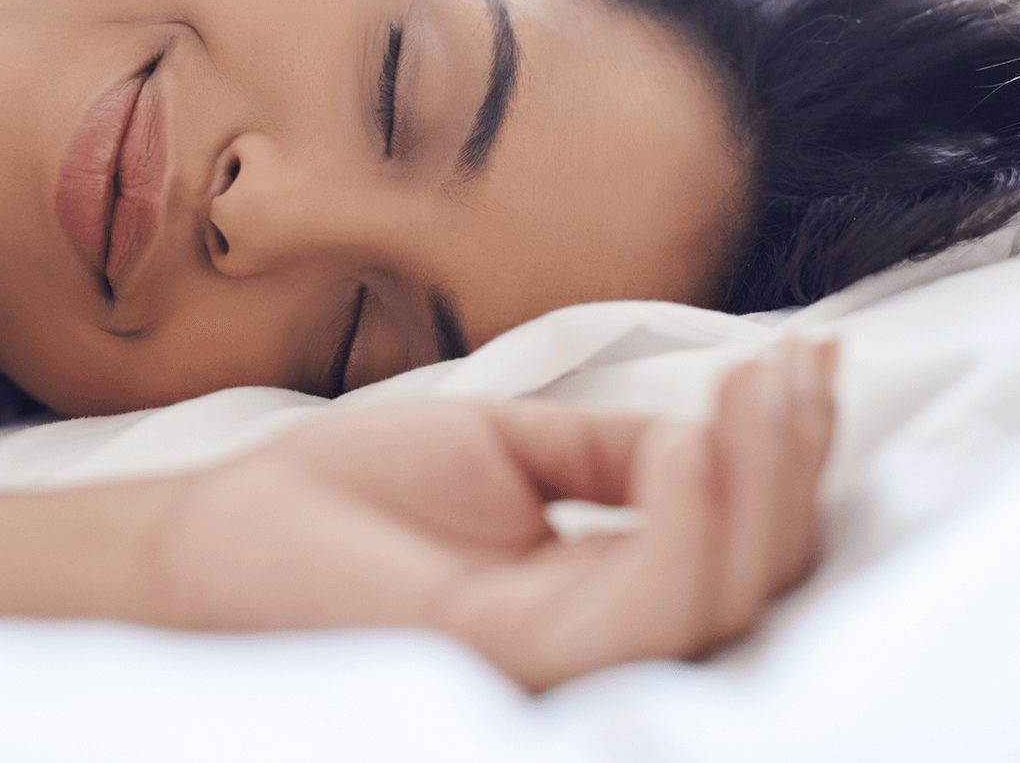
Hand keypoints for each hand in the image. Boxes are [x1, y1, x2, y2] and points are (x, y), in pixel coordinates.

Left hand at [138, 339, 837, 689]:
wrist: (212, 534)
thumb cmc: (346, 496)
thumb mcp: (503, 446)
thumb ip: (610, 448)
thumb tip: (713, 433)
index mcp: (598, 599)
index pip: (732, 546)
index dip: (786, 455)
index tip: (808, 355)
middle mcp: (594, 646)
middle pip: (754, 581)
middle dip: (793, 466)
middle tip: (800, 364)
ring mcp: (558, 664)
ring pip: (719, 599)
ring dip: (761, 482)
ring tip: (765, 383)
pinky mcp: (512, 659)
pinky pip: (641, 606)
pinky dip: (688, 522)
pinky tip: (697, 442)